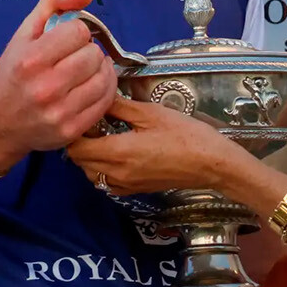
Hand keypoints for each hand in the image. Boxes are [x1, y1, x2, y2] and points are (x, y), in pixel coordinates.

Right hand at [0, 0, 114, 171]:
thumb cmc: (12, 73)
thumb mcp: (24, 33)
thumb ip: (53, 3)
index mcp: (31, 59)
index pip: (79, 31)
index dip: (76, 32)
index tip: (66, 40)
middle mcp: (45, 87)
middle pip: (94, 55)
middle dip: (88, 51)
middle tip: (76, 56)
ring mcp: (60, 112)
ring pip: (104, 77)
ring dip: (100, 69)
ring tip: (86, 69)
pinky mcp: (72, 130)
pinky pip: (106, 101)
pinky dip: (104, 88)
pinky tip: (92, 84)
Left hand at [65, 97, 248, 194]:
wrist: (211, 163)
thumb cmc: (184, 134)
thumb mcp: (151, 113)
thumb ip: (119, 106)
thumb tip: (98, 97)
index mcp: (117, 152)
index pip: (76, 146)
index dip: (74, 130)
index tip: (85, 115)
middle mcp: (116, 173)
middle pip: (79, 161)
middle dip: (80, 142)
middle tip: (94, 123)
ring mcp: (124, 185)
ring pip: (90, 173)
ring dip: (90, 156)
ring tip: (105, 137)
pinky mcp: (134, 190)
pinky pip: (106, 182)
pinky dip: (103, 169)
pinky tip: (118, 154)